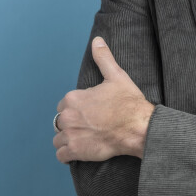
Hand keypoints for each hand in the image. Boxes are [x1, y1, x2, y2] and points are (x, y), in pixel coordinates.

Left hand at [53, 37, 154, 163]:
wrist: (137, 127)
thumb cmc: (127, 101)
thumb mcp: (116, 75)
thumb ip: (103, 58)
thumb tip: (97, 40)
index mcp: (74, 98)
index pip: (65, 103)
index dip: (77, 106)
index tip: (90, 110)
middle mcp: (67, 116)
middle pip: (60, 121)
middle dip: (72, 122)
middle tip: (90, 123)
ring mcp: (70, 135)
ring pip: (58, 138)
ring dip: (68, 138)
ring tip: (84, 136)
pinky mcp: (75, 151)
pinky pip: (61, 155)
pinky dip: (68, 153)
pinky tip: (80, 148)